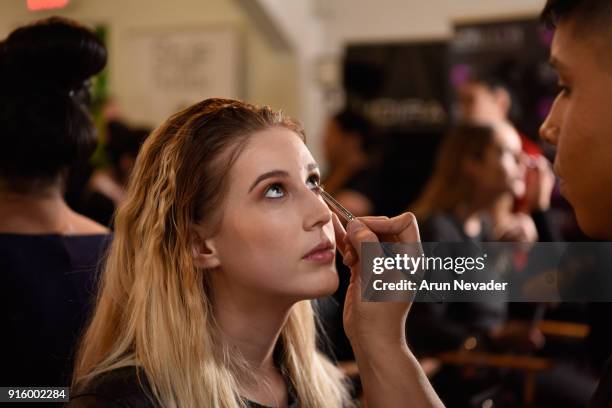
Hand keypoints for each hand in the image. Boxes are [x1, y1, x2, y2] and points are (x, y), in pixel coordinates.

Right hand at [332, 212, 420, 350]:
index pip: (403, 222)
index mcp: (411, 257)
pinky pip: (357, 250)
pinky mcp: (366, 272)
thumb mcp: (375, 274)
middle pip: (382, 227)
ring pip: (367, 237)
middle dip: (364, 230)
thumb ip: (367, 245)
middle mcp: (398, 258)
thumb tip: (355, 224)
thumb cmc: (380, 312)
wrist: (372, 340)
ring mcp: (382, 265)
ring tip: (347, 258)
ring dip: (354, 240)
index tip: (363, 230)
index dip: (383, 221)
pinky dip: (347, 246)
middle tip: (351, 243)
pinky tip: (338, 245)